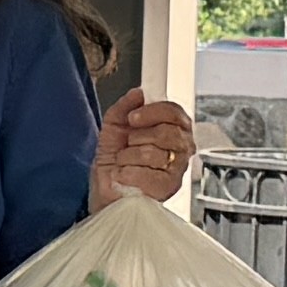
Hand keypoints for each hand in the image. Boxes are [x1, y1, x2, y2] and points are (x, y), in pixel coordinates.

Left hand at [91, 90, 196, 208]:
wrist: (105, 193)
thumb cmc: (114, 164)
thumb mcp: (114, 129)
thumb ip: (124, 108)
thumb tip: (138, 93)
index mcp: (173, 129)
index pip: (174, 112)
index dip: (153, 111)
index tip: (133, 117)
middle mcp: (182, 148)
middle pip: (167, 132)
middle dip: (138, 138)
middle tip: (127, 146)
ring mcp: (177, 169)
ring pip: (152, 153)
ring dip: (128, 158)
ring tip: (124, 164)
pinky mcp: (168, 188)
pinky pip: (146, 174)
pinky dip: (126, 174)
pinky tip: (124, 177)